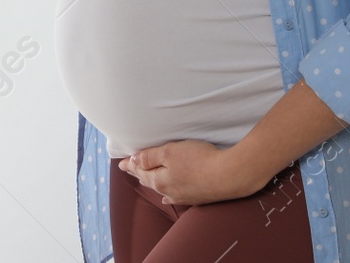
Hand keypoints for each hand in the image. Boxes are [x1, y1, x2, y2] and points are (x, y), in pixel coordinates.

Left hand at [117, 140, 264, 205]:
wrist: (228, 176)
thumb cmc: (199, 160)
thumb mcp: (170, 152)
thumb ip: (150, 157)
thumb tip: (133, 161)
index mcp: (159, 180)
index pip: (140, 170)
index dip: (130, 164)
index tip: (121, 163)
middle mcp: (168, 191)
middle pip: (149, 180)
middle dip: (138, 172)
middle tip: (129, 167)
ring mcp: (182, 196)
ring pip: (161, 188)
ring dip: (151, 181)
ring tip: (143, 178)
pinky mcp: (195, 197)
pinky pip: (174, 196)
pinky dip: (166, 194)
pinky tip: (166, 197)